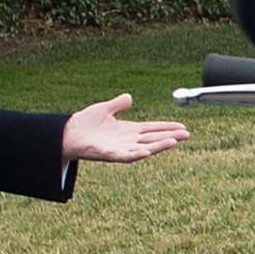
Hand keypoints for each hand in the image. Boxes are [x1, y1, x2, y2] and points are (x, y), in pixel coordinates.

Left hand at [62, 93, 189, 164]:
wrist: (68, 133)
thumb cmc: (85, 122)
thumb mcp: (104, 109)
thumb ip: (118, 104)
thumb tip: (129, 97)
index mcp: (129, 130)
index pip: (153, 128)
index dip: (167, 127)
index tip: (182, 127)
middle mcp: (128, 140)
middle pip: (154, 138)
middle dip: (170, 136)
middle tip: (186, 134)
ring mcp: (121, 148)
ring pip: (145, 148)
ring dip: (159, 146)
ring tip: (173, 142)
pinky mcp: (111, 154)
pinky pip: (126, 156)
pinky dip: (137, 154)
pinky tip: (147, 152)